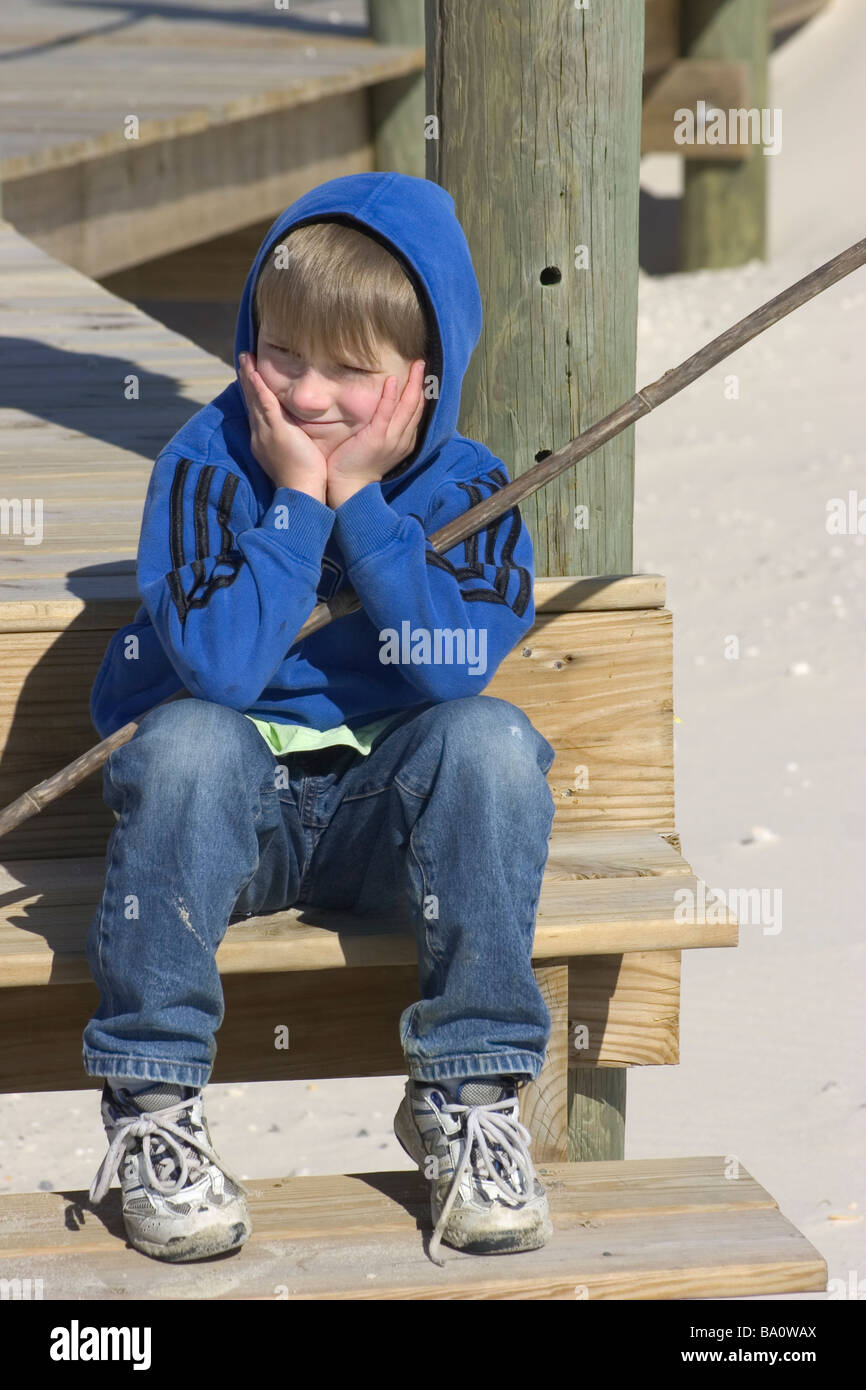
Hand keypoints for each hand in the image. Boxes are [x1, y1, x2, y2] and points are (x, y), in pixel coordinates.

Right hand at [237, 351, 326, 501]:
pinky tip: (254, 373)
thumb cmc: (304, 479)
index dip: (253, 392)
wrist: (302, 494)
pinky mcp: (276, 432)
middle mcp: (260, 434)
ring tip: (245, 358)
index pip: (257, 411)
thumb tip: (297, 431)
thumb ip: (292, 439)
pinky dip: (258, 388)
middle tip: (243, 359)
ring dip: (249, 377)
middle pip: (251, 401)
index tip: (251, 375)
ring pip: (254, 399)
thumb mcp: (294, 454)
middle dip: (247, 379)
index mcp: (264, 440)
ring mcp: (265, 433)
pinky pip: (265, 405)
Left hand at [326, 359, 425, 506]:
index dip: (421, 391)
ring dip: (412, 384)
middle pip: (416, 406)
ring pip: (407, 407)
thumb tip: (383, 408)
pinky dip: (390, 397)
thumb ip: (384, 427)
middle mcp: (403, 439)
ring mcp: (391, 439)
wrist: (349, 488)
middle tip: (422, 362)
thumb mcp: (378, 444)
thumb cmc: (358, 465)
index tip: (422, 374)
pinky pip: (386, 414)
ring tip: (416, 365)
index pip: (417, 412)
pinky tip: (392, 381)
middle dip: (421, 383)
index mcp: (405, 441)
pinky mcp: (377, 439)